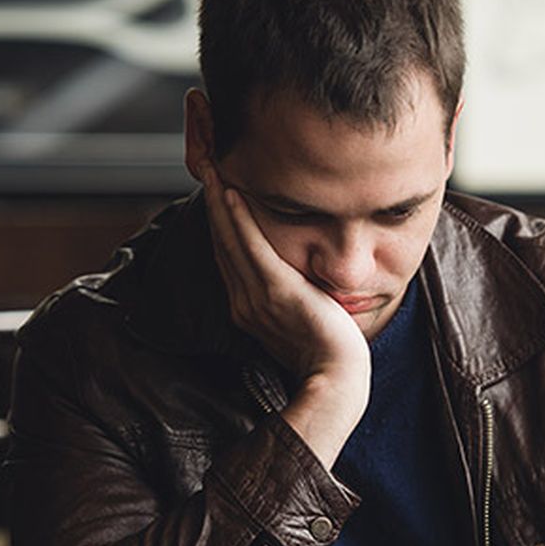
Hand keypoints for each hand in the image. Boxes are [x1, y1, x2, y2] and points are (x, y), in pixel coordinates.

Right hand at [200, 160, 369, 467]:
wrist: (337, 379)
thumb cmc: (328, 355)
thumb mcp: (301, 321)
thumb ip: (289, 298)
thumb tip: (294, 280)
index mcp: (247, 308)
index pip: (228, 255)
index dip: (220, 221)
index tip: (219, 190)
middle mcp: (243, 300)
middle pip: (221, 241)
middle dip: (213, 203)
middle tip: (207, 166)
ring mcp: (257, 296)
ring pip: (230, 238)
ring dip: (220, 201)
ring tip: (213, 168)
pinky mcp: (276, 290)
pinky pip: (251, 247)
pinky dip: (239, 218)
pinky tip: (233, 193)